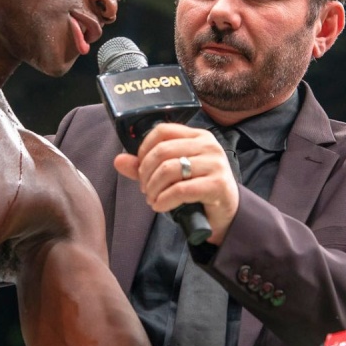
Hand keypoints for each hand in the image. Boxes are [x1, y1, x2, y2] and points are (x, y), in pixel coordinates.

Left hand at [112, 123, 238, 242]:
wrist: (226, 214)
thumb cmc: (198, 190)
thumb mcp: (172, 175)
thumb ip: (146, 167)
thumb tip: (118, 160)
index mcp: (197, 136)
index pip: (162, 131)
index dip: (144, 149)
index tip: (141, 168)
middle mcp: (208, 145)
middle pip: (162, 151)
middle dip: (145, 173)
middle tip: (145, 188)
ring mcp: (215, 164)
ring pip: (169, 169)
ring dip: (153, 188)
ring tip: (153, 198)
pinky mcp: (218, 185)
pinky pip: (180, 189)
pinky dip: (164, 200)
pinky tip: (160, 206)